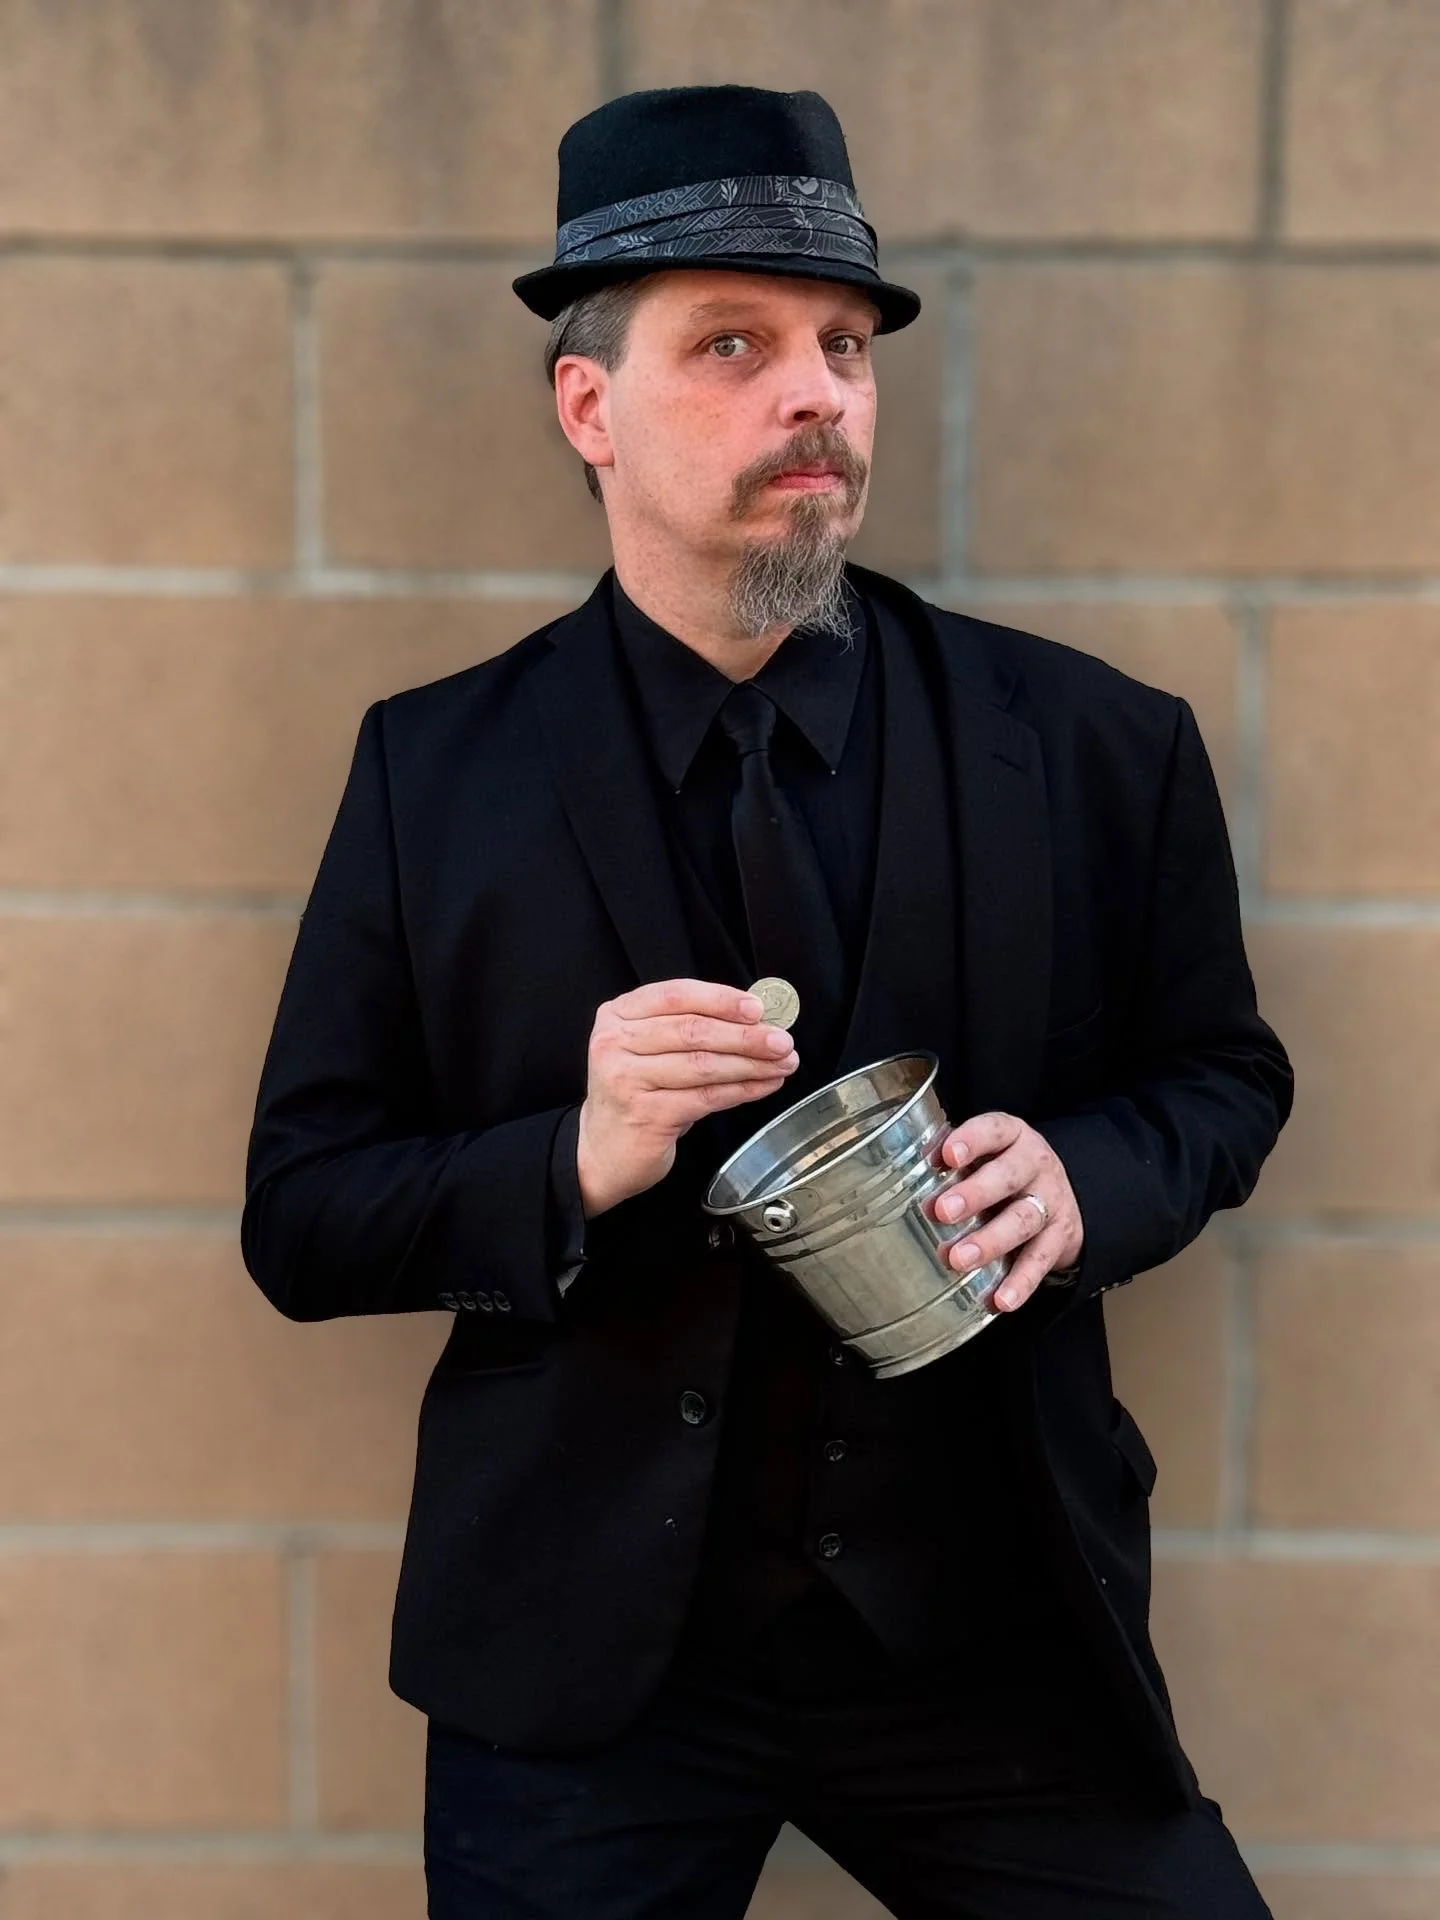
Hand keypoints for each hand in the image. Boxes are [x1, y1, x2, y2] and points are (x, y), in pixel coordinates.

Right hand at [576, 979, 799, 1216]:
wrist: (602, 1151)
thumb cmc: (637, 1095)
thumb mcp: (649, 1050)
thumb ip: (688, 1028)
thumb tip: (754, 1019)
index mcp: (617, 1015)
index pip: (676, 994)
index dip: (721, 999)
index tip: (758, 1009)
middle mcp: (615, 1042)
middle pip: (693, 1030)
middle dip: (746, 1035)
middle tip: (782, 1040)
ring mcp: (627, 1079)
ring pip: (703, 1064)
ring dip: (751, 1063)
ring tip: (782, 1064)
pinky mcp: (645, 1114)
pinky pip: (706, 1097)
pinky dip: (742, 1090)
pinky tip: (763, 1086)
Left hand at [934, 1112, 1083, 1311]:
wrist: (1061, 1193)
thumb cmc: (1004, 1168)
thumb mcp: (986, 1153)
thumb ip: (952, 1161)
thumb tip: (905, 1174)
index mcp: (1012, 1136)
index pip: (994, 1130)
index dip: (972, 1140)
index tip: (948, 1155)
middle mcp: (1035, 1165)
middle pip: (1008, 1177)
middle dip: (974, 1194)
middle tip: (942, 1211)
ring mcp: (1051, 1201)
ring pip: (1023, 1220)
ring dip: (990, 1241)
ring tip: (959, 1259)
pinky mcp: (1060, 1238)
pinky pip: (1040, 1261)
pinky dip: (1020, 1282)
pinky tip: (1000, 1299)